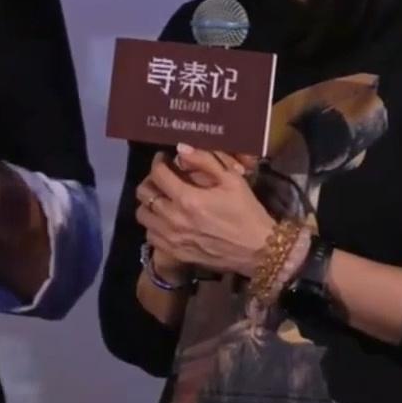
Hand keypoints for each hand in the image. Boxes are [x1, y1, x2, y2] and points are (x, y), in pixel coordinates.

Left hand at [135, 145, 273, 276]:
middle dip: (151, 180)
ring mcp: (172, 238)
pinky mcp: (175, 253)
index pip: (158, 174)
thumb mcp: (232, 180)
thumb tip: (181, 149)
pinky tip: (166, 220)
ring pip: (142, 215)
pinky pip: (150, 235)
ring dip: (149, 204)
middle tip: (162, 178)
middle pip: (144, 194)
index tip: (163, 159)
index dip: (158, 162)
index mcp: (187, 199)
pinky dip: (154, 225)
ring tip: (162, 199)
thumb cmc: (247, 212)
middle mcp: (173, 219)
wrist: (259, 250)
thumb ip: (205, 161)